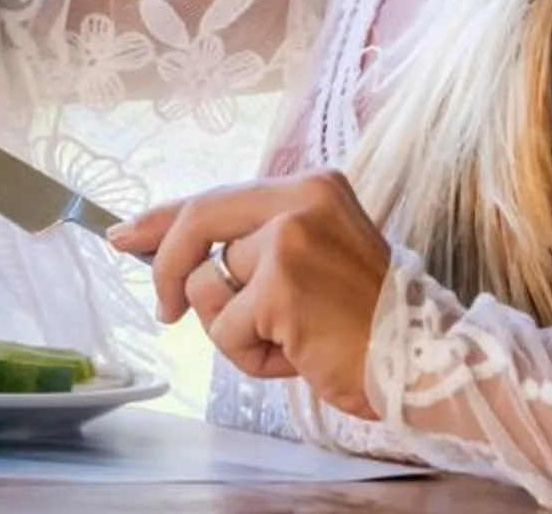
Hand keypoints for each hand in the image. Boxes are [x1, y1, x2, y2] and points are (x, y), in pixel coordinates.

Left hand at [109, 171, 393, 413]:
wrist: (424, 363)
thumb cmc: (366, 324)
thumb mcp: (315, 261)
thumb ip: (258, 247)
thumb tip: (180, 261)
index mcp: (312, 187)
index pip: (219, 195)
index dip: (165, 217)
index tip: (127, 233)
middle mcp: (300, 200)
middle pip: (198, 222)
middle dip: (167, 267)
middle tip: (165, 310)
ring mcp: (289, 240)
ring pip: (211, 287)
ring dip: (235, 329)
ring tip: (288, 342)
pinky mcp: (280, 286)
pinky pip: (227, 328)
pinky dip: (251, 356)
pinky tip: (296, 358)